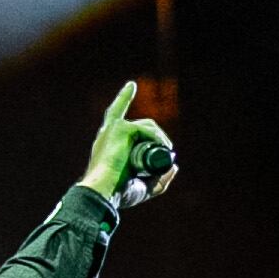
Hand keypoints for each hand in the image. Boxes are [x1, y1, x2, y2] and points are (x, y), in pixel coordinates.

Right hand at [82, 82, 178, 211]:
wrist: (104, 191)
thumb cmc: (119, 193)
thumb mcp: (144, 187)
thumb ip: (160, 179)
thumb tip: (174, 165)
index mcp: (108, 144)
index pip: (117, 116)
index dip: (124, 98)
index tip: (131, 85)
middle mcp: (108, 133)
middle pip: (141, 125)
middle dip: (157, 136)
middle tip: (167, 150)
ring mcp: (113, 128)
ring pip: (146, 126)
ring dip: (160, 138)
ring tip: (167, 151)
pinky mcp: (119, 128)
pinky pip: (145, 129)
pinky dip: (157, 138)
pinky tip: (163, 148)